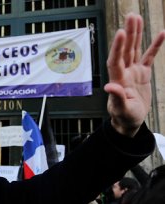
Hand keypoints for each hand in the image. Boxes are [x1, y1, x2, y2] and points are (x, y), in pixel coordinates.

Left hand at [105, 13, 164, 136]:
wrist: (129, 121)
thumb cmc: (124, 117)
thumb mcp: (121, 110)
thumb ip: (117, 98)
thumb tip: (109, 86)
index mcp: (118, 80)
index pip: (115, 60)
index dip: (117, 47)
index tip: (120, 32)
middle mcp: (124, 73)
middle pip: (125, 50)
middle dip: (128, 33)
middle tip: (130, 16)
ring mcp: (133, 72)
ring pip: (134, 49)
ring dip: (136, 34)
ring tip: (137, 18)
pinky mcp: (142, 74)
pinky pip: (149, 57)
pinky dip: (154, 46)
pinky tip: (161, 33)